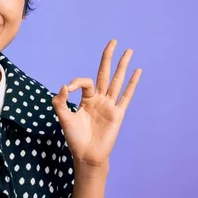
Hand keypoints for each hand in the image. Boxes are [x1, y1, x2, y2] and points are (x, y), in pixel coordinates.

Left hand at [52, 39, 141, 168]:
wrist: (87, 156)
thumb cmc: (75, 139)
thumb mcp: (63, 119)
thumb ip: (60, 102)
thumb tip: (64, 85)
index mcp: (86, 99)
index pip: (85, 82)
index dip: (76, 82)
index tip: (68, 89)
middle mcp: (99, 99)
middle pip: (105, 74)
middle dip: (108, 57)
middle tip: (113, 41)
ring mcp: (110, 105)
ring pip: (117, 81)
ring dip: (123, 66)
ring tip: (129, 51)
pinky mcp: (118, 114)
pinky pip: (126, 96)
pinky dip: (132, 84)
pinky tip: (137, 72)